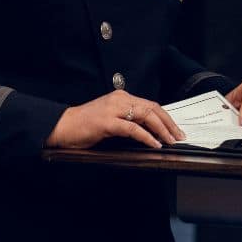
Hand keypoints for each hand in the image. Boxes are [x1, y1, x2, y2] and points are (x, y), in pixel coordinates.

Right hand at [45, 89, 183, 149]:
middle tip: (179, 136)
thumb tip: (150, 131)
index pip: (150, 104)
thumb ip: (128, 120)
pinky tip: (154, 144)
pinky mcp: (107, 122)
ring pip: (146, 116)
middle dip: (169, 123)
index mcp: (122, 97)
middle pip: (153, 108)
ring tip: (170, 140)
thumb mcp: (111, 118)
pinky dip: (147, 137)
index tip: (175, 129)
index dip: (166, 117)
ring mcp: (113, 110)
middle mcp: (120, 100)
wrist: (62, 126)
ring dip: (162, 130)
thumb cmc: (85, 125)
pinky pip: (133, 129)